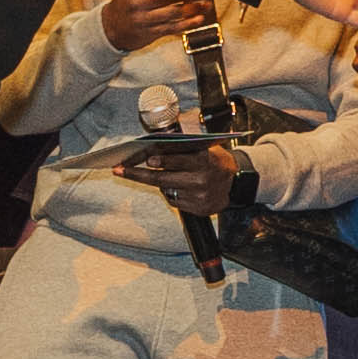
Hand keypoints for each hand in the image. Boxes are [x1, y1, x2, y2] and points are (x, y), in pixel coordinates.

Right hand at [100, 0, 214, 53]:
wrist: (111, 29)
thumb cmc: (126, 3)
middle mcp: (137, 2)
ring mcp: (143, 19)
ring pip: (175, 12)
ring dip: (195, 7)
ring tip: (207, 3)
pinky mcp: (150, 33)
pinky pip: (173, 27)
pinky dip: (188, 23)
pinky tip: (199, 18)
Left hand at [119, 141, 250, 214]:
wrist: (236, 184)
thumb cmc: (214, 161)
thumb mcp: (204, 149)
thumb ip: (182, 148)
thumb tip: (153, 149)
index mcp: (204, 161)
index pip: (177, 161)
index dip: (161, 161)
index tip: (146, 159)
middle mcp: (201, 180)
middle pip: (163, 179)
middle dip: (138, 174)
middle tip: (120, 170)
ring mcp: (199, 197)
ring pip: (167, 190)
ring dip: (159, 183)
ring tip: (154, 173)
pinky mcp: (198, 209)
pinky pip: (175, 201)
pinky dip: (171, 193)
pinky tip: (177, 187)